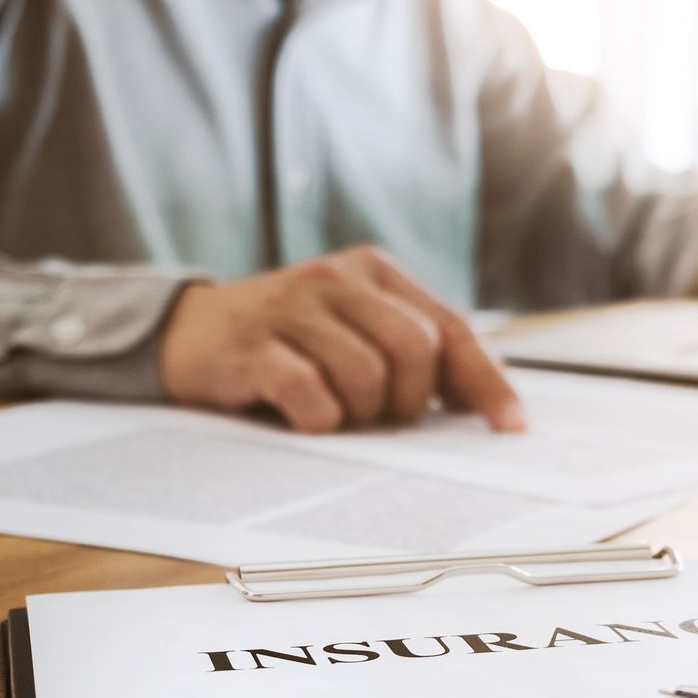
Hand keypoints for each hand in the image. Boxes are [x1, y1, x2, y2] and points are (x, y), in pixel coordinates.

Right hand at [159, 246, 525, 433]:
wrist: (186, 333)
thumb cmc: (286, 341)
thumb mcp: (351, 329)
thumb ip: (410, 350)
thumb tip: (481, 403)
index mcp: (373, 271)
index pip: (452, 327)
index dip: (486, 380)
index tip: (511, 426)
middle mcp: (336, 278)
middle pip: (416, 349)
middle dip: (409, 401)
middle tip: (382, 419)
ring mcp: (291, 308)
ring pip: (367, 376)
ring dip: (359, 415)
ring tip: (335, 415)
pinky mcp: (251, 346)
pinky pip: (310, 394)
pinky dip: (318, 420)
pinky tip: (304, 418)